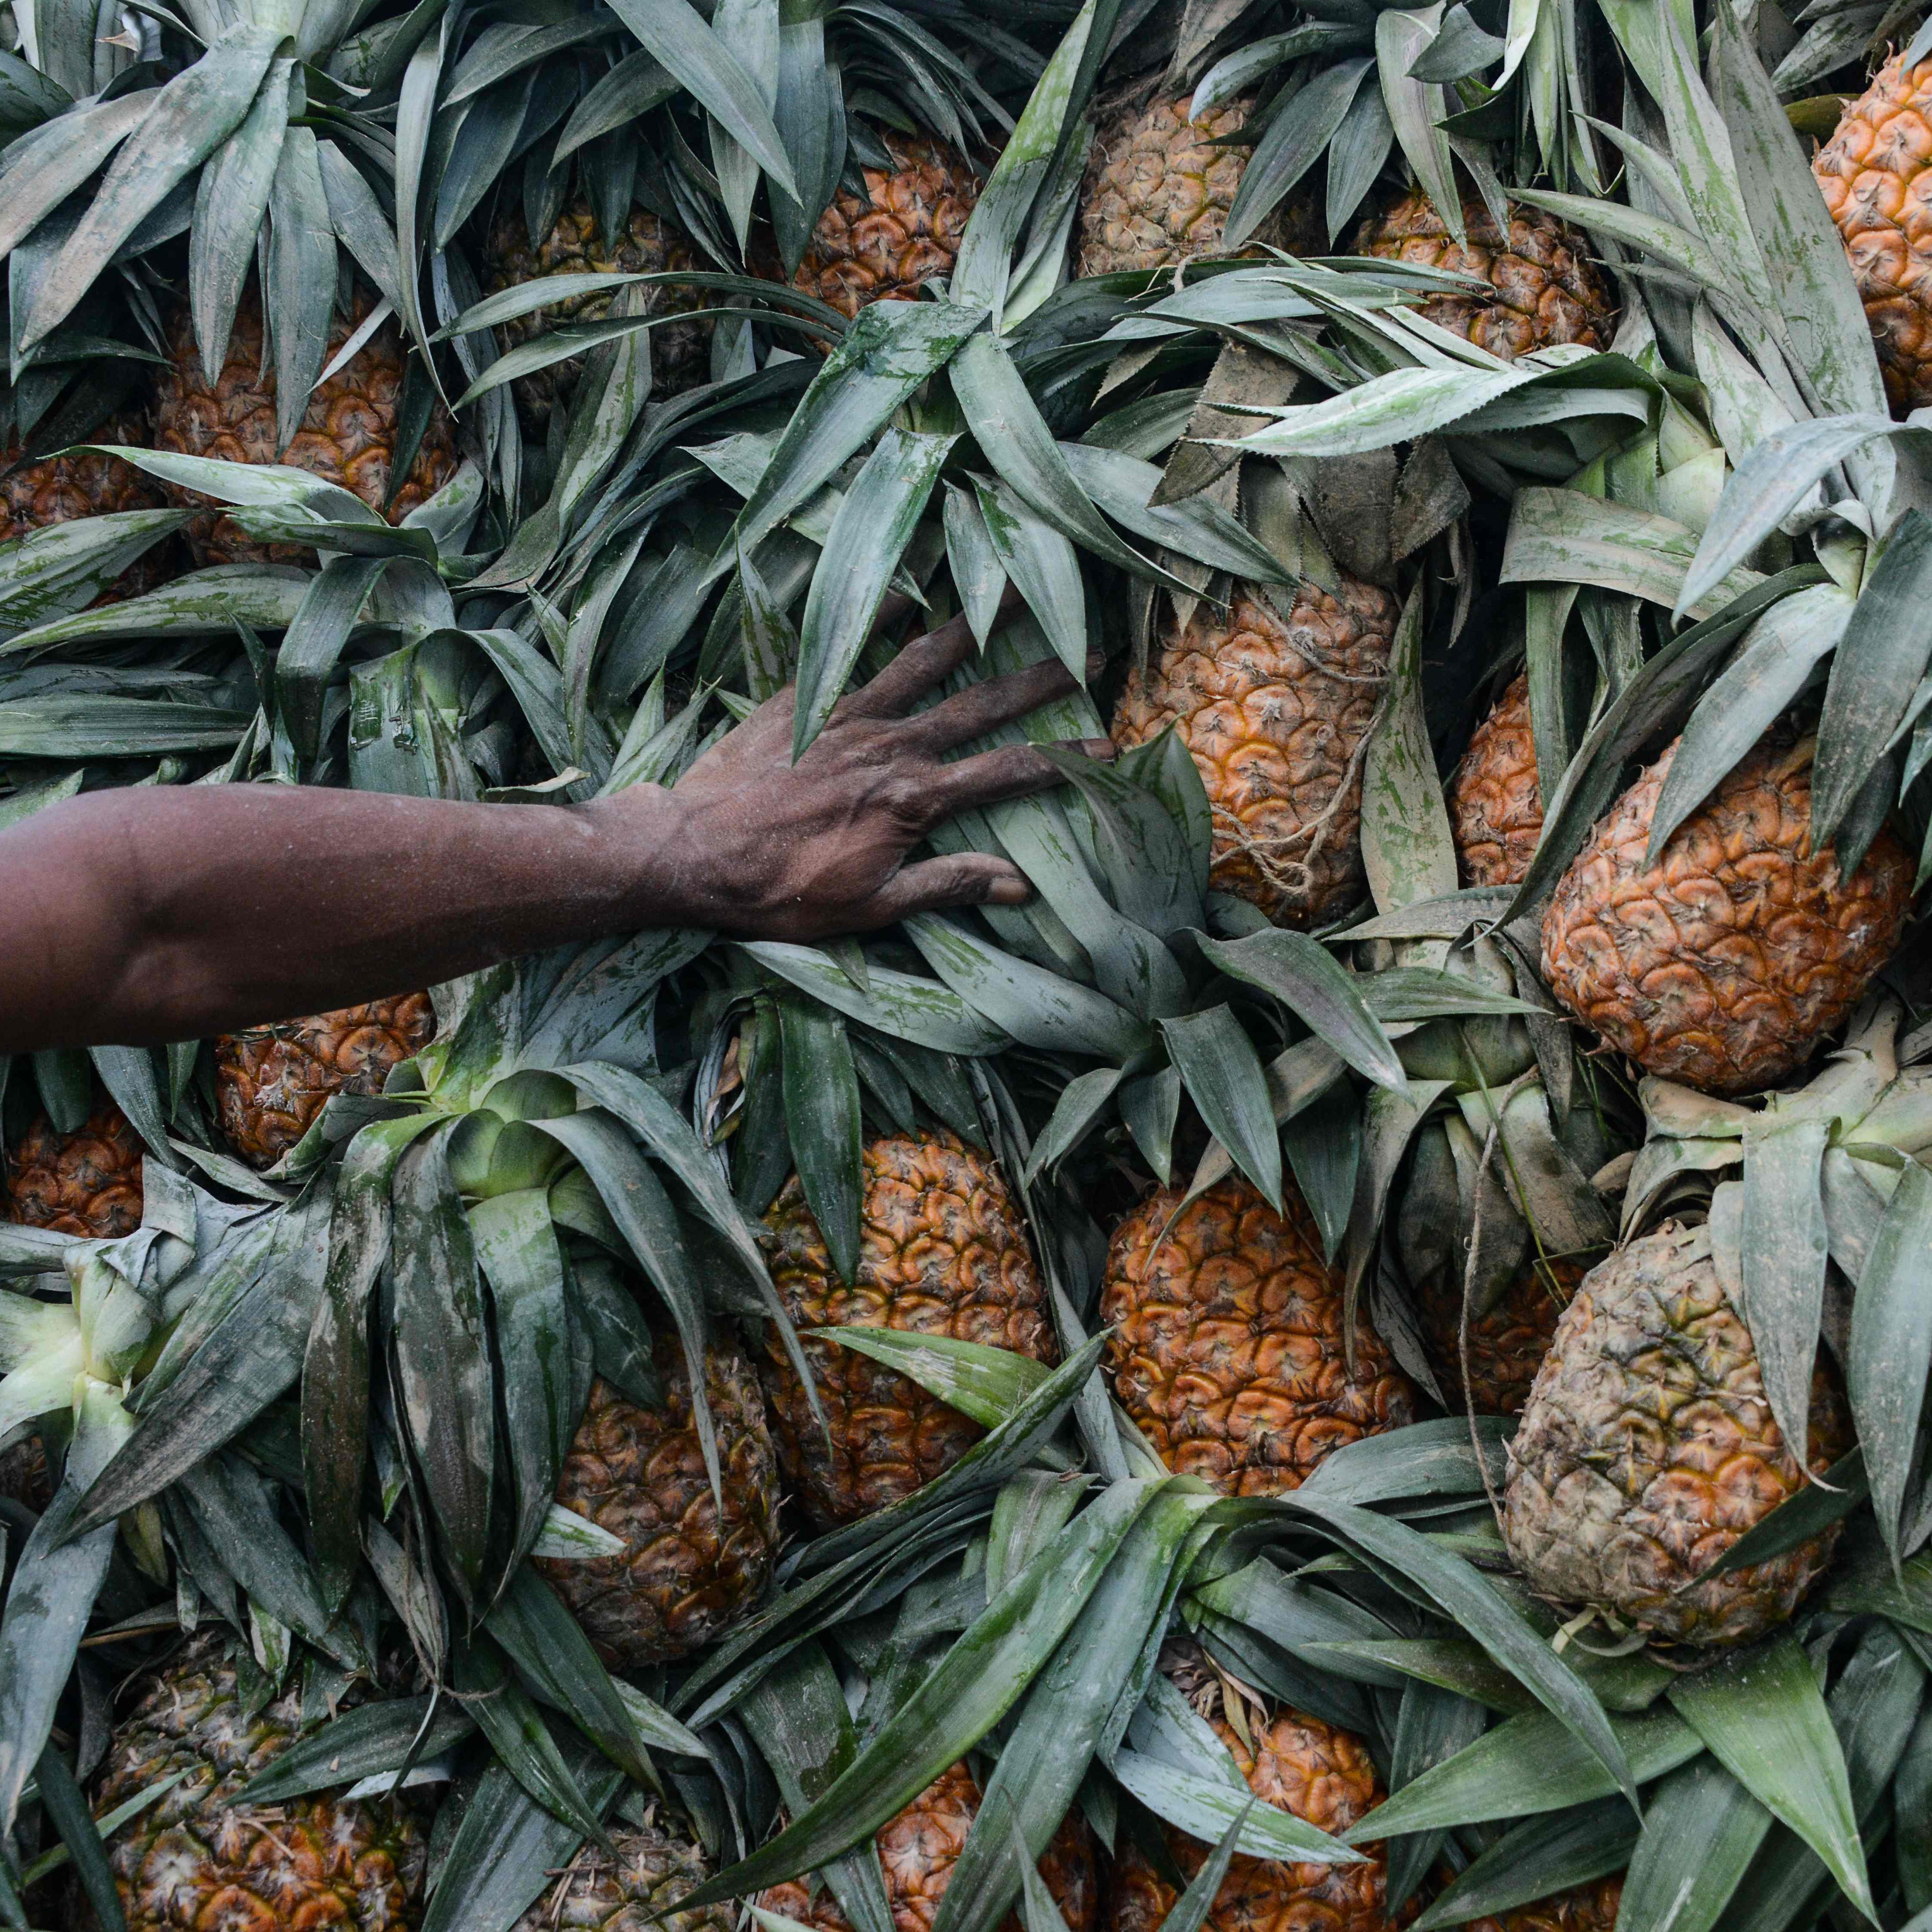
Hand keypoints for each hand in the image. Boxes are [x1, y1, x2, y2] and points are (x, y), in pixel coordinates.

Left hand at [601, 604, 1112, 940]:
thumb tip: (1018, 882)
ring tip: (1011, 594)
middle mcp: (891, 745)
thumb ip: (945, 884)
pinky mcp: (801, 699)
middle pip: (981, 704)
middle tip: (1089, 651)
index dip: (1062, 761)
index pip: (1007, 774)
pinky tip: (905, 590)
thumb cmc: (778, 892)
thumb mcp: (869, 908)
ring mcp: (846, 714)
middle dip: (1041, 678)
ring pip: (923, 659)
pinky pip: (849, 647)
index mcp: (914, 801)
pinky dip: (879, 616)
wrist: (690, 853)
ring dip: (973, 626)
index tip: (1108, 746)